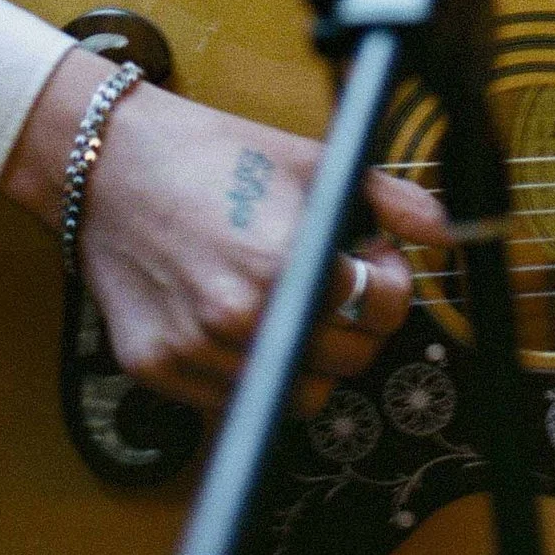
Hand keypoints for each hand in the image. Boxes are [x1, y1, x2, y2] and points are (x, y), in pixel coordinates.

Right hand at [0, 52, 448, 413]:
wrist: (107, 163)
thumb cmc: (211, 154)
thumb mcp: (312, 162)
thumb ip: (390, 200)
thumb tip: (446, 232)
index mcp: (285, 264)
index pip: (377, 312)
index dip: (388, 285)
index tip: (375, 261)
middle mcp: (238, 319)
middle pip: (347, 363)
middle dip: (357, 323)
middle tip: (339, 281)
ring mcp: (193, 351)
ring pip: (295, 396)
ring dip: (309, 357)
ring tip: (291, 303)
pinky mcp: (155, 369)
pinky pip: (233, 400)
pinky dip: (251, 369)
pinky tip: (240, 315)